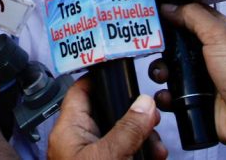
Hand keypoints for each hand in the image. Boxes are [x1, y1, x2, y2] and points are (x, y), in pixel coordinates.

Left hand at [47, 77, 165, 159]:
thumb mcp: (109, 157)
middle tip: (153, 119)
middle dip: (134, 115)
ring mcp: (91, 157)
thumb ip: (127, 129)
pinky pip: (123, 154)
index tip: (125, 74)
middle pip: (107, 112)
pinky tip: (154, 159)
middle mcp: (78, 141)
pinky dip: (139, 154)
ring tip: (156, 149)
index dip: (102, 79)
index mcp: (69, 130)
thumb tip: (144, 103)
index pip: (81, 91)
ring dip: (142, 138)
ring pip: (119, 135)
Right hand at [149, 3, 225, 153]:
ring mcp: (199, 78)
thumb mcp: (220, 35)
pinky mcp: (193, 101)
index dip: (169, 12)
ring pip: (168, 69)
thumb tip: (167, 6)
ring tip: (161, 77)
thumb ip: (193, 16)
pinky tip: (166, 97)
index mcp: (217, 32)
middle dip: (159, 45)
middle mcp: (207, 53)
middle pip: (173, 43)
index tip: (148, 11)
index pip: (188, 15)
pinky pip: (170, 96)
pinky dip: (164, 96)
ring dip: (159, 71)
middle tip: (148, 48)